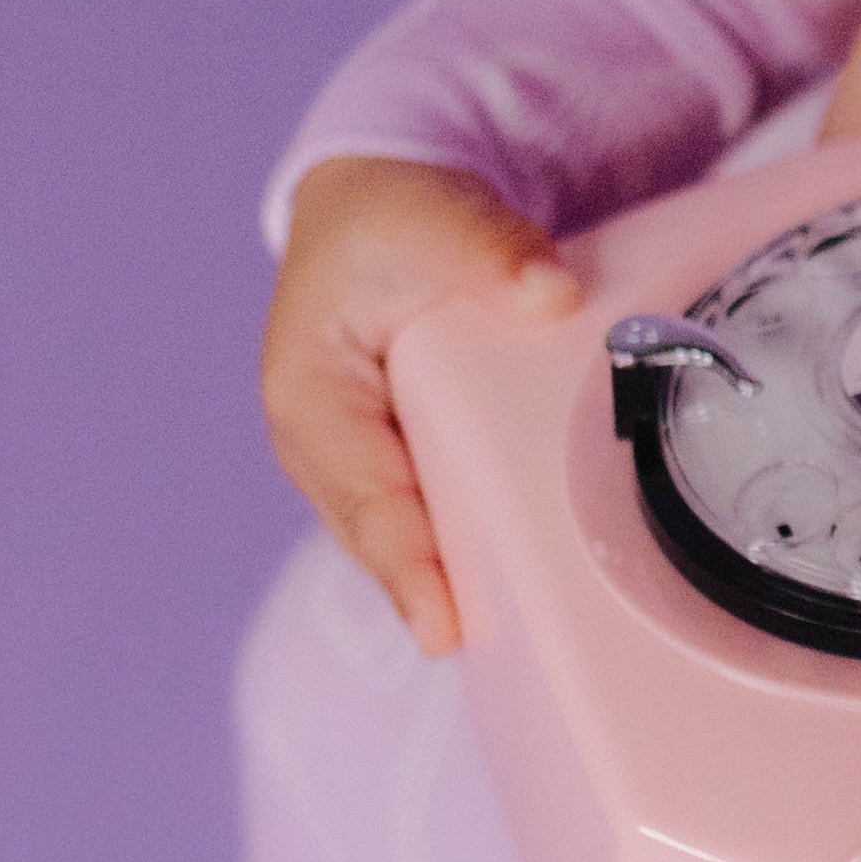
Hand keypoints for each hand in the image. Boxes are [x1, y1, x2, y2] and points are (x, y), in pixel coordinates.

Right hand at [263, 156, 577, 656]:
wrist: (377, 204)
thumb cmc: (390, 216)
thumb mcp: (437, 215)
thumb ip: (492, 251)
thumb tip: (549, 294)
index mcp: (311, 396)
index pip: (369, 499)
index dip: (409, 568)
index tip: (446, 630)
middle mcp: (320, 445)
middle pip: (385, 540)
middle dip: (437, 597)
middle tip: (503, 657)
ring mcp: (354, 462)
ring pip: (406, 539)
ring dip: (452, 586)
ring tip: (516, 648)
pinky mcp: (394, 462)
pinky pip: (429, 520)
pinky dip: (464, 555)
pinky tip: (516, 594)